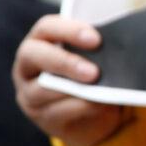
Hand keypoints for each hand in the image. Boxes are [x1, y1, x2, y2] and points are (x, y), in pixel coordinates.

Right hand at [12, 15, 126, 145]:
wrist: (91, 113)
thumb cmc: (92, 72)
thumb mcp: (93, 57)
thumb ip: (97, 47)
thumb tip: (119, 40)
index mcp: (40, 41)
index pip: (46, 28)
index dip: (69, 31)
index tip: (96, 39)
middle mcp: (26, 66)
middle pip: (33, 56)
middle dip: (65, 63)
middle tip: (94, 72)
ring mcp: (29, 94)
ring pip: (41, 90)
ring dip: (73, 90)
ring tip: (100, 91)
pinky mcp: (42, 117)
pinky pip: (57, 112)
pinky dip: (81, 108)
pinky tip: (100, 105)